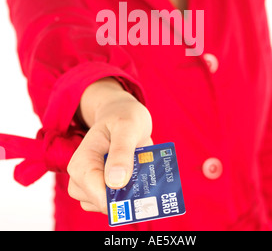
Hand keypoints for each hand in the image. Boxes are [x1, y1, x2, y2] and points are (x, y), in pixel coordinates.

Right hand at [67, 87, 152, 213]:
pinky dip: (128, 197)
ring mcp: (94, 181)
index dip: (108, 195)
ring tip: (139, 176)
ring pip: (103, 206)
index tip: (130, 192)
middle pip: (94, 200)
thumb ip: (122, 151)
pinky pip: (114, 203)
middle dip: (119, 198)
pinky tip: (139, 181)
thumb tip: (116, 182)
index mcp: (83, 157)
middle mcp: (83, 173)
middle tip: (140, 181)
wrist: (125, 114)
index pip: (89, 184)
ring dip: (125, 198)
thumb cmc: (124, 116)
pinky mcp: (105, 187)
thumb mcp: (127, 127)